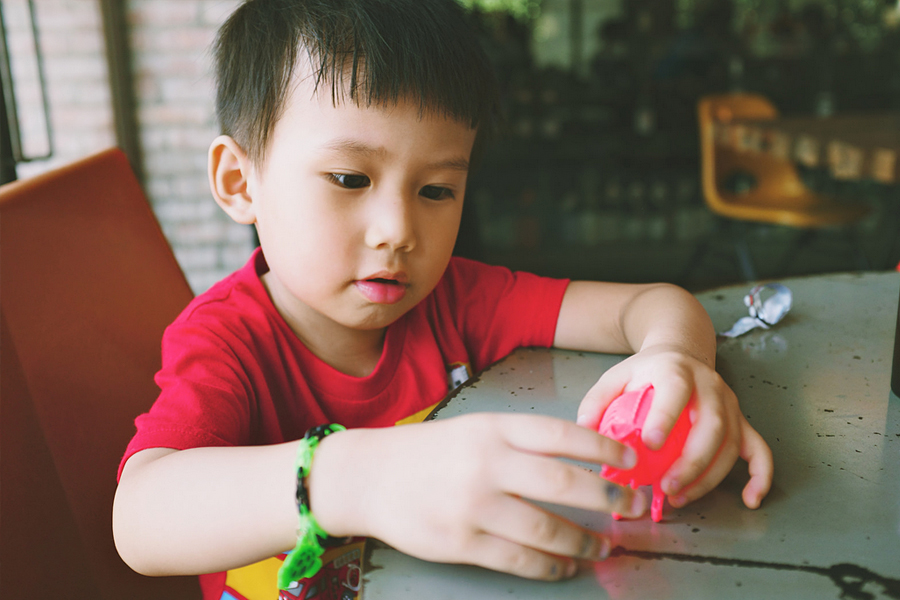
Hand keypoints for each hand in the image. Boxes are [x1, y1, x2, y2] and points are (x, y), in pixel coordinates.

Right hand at [309, 414, 646, 580]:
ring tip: (603, 546)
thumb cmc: (428, 452)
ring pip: (548, 529)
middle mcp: (486, 464)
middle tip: (634, 506)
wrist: (368, 476)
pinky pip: (519, 560)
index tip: (631, 459)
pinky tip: (564, 565)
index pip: (561, 435)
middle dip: (610, 497)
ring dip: (585, 542)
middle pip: (565, 484)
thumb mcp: (474, 429)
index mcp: (493, 429)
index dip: (604, 447)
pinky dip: (550, 566)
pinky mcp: (461, 542)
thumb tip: (580, 460)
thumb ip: (520, 441)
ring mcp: (474, 506)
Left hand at [575, 345, 772, 510]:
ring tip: (682, 497)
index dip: (666, 416)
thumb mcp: (617, 375)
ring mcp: (729, 404)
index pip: (676, 390)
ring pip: (731, 443)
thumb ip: (597, 400)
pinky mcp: (741, 420)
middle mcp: (709, 385)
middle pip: (711, 424)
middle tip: (667, 487)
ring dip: (710, 476)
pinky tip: (750, 499)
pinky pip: (758, 449)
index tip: (650, 443)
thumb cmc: (647, 370)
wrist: (681, 349)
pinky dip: (760, 475)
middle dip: (692, 461)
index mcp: (675, 370)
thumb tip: (583, 429)